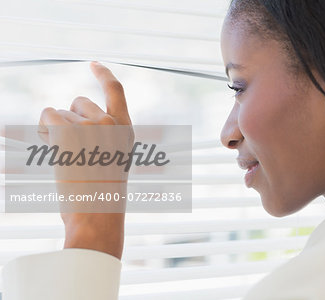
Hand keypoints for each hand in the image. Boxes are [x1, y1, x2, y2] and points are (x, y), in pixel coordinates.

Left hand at [39, 62, 132, 258]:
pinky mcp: (69, 130)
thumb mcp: (114, 160)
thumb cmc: (103, 194)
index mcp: (125, 129)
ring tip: (64, 155)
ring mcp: (90, 125)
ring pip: (61, 112)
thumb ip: (103, 136)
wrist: (98, 214)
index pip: (116, 90)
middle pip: (80, 101)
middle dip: (70, 116)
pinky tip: (50, 146)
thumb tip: (69, 120)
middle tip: (67, 142)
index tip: (94, 64)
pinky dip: (44, 128)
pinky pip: (48, 115)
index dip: (103, 74)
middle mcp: (110, 122)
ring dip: (56, 129)